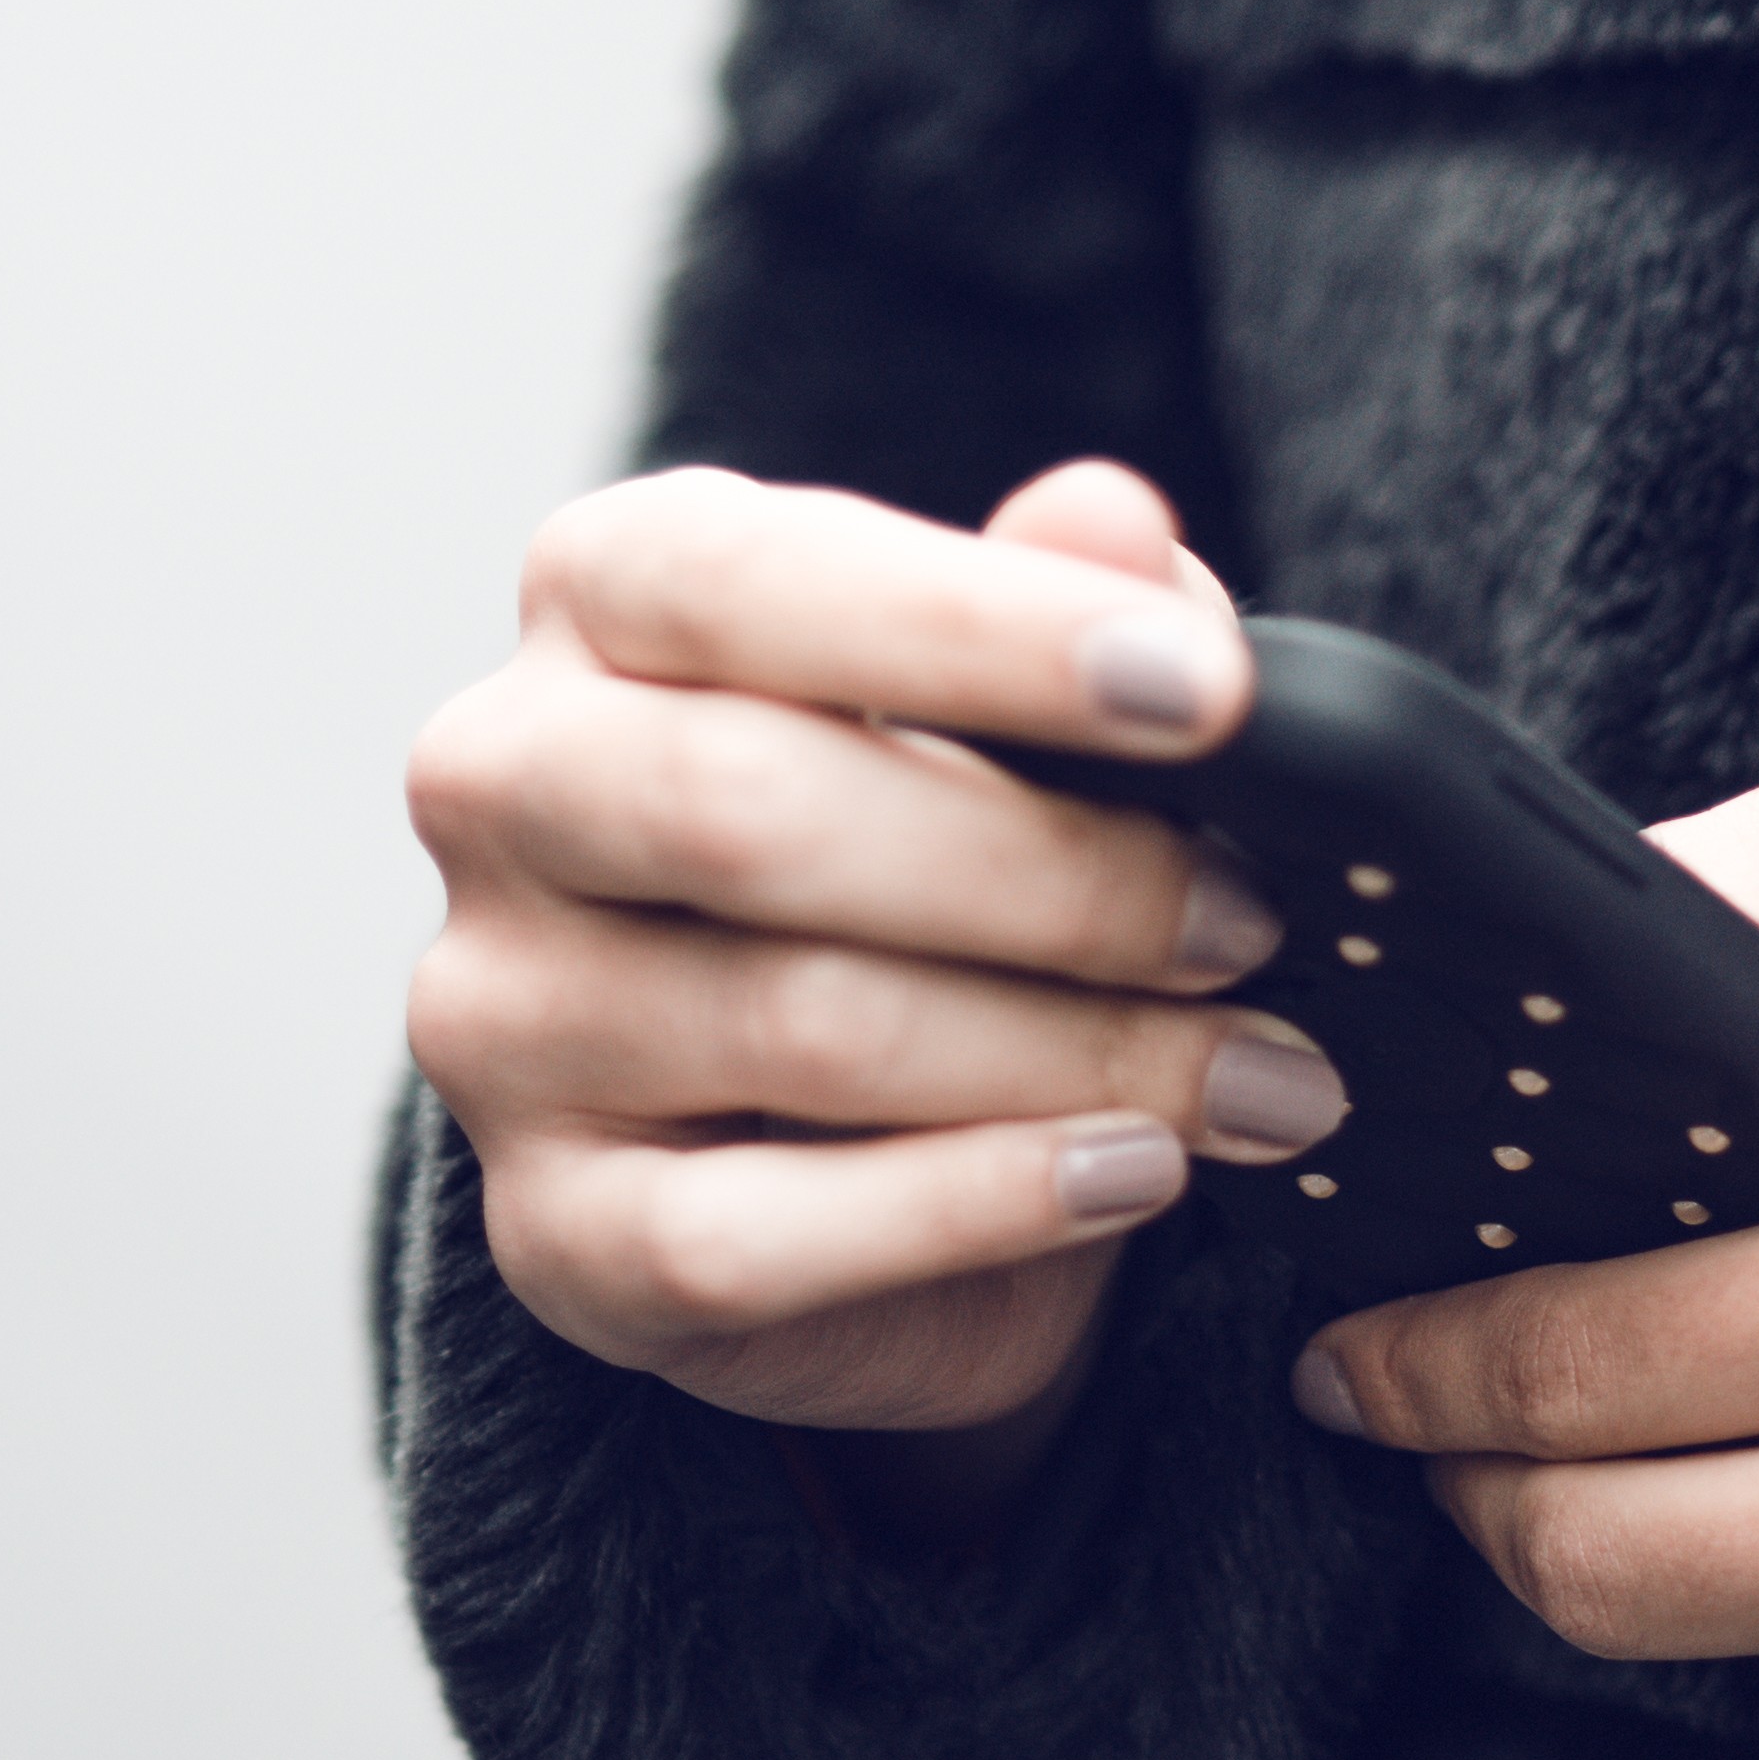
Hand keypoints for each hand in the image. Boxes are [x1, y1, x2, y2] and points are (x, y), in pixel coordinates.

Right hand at [403, 463, 1347, 1464]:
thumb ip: (1051, 607)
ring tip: (1258, 1076)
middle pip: (746, 813)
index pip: (744, 580)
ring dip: (1075, 1056)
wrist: (855, 1154)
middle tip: (1251, 920)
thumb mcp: (1008, 711)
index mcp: (600, 601)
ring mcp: (500, 1019)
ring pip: (794, 1028)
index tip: (1205, 690)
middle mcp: (502, 788)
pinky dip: (977, 1205)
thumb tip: (1117, 522)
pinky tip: (1131, 1174)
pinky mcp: (550, 1230)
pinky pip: (755, 1236)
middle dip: (1053, 876)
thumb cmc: (928, 871)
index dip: (984, 630)